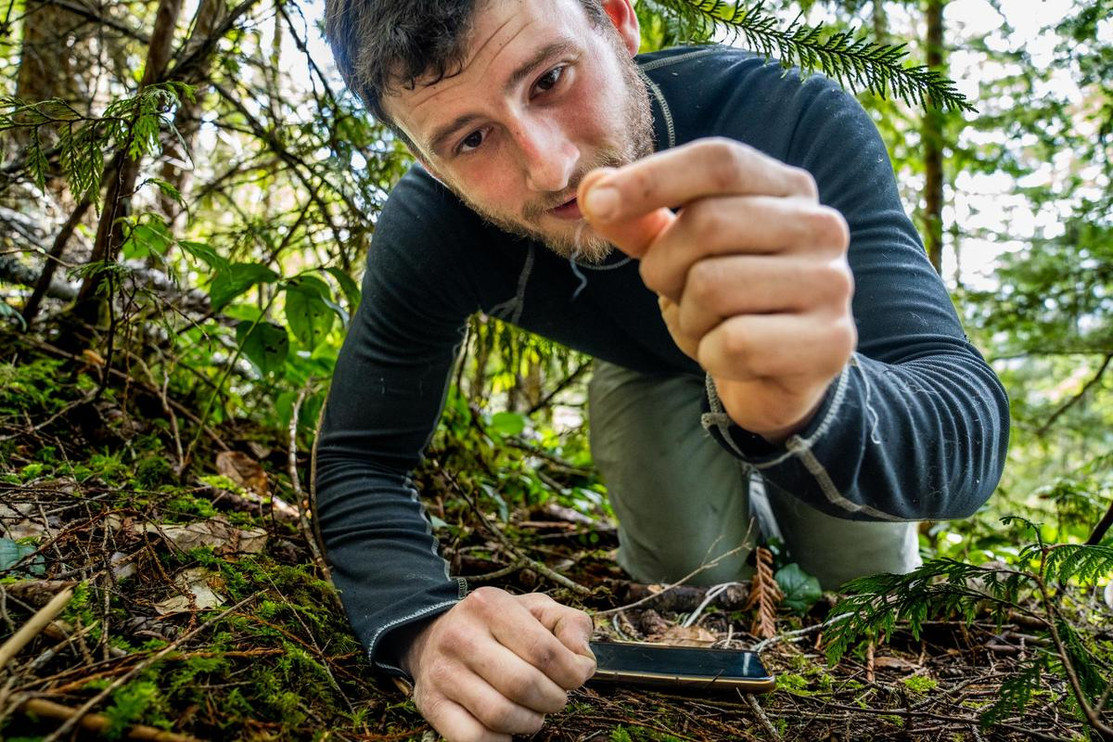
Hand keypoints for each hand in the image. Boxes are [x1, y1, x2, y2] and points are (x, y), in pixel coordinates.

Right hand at [401, 586, 595, 741]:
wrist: (435, 636)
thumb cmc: (497, 626)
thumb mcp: (535, 609)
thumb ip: (571, 624)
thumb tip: (582, 658)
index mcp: (490, 605)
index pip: (544, 651)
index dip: (572, 673)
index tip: (577, 676)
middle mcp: (460, 635)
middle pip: (523, 685)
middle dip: (553, 700)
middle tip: (555, 697)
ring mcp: (442, 672)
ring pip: (500, 715)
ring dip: (530, 722)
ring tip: (534, 712)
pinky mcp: (431, 704)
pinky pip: (474, 739)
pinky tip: (510, 729)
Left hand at [578, 138, 855, 441]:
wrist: (777, 377)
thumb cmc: (726, 303)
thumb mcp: (675, 254)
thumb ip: (637, 221)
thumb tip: (591, 187)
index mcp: (787, 189)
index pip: (718, 161)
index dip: (652, 177)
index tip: (598, 203)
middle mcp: (821, 226)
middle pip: (707, 224)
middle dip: (664, 268)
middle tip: (675, 295)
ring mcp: (833, 283)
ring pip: (714, 287)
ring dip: (690, 320)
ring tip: (712, 327)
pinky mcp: (830, 342)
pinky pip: (735, 344)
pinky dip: (714, 358)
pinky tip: (734, 359)